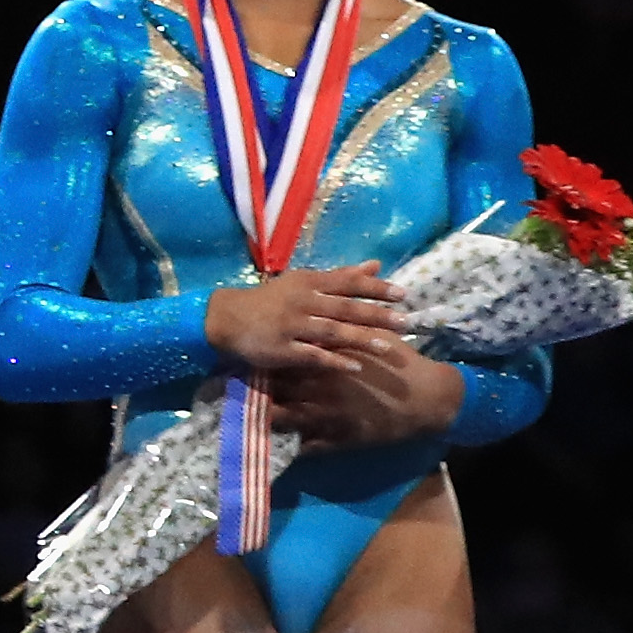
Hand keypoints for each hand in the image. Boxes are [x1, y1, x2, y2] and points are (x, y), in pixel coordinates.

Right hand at [207, 261, 399, 386]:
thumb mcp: (303, 282)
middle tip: (405, 322)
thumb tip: (376, 266)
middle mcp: (302, 302)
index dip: (375, 288)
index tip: (403, 294)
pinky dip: (334, 361)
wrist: (227, 318)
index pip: (347, 283)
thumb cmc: (271, 300)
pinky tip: (355, 367)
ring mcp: (291, 326)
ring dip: (361, 338)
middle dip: (376, 315)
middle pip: (344, 308)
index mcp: (308, 283)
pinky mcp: (281, 349)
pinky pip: (312, 355)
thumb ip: (341, 276)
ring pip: (331, 331)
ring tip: (387, 347)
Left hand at [264, 323, 465, 450]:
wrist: (427, 398)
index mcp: (326, 362)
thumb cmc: (399, 363)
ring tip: (251, 412)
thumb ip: (349, 322)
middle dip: (257, 387)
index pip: (283, 359)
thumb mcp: (374, 337)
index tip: (249, 354)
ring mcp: (327, 417)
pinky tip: (275, 442)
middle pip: (275, 389)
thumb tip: (327, 305)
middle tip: (239, 384)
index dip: (265, 358)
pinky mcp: (338, 440)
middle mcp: (321, 390)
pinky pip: (305, 446)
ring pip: (283, 419)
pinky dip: (289, 444)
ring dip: (266, 416)